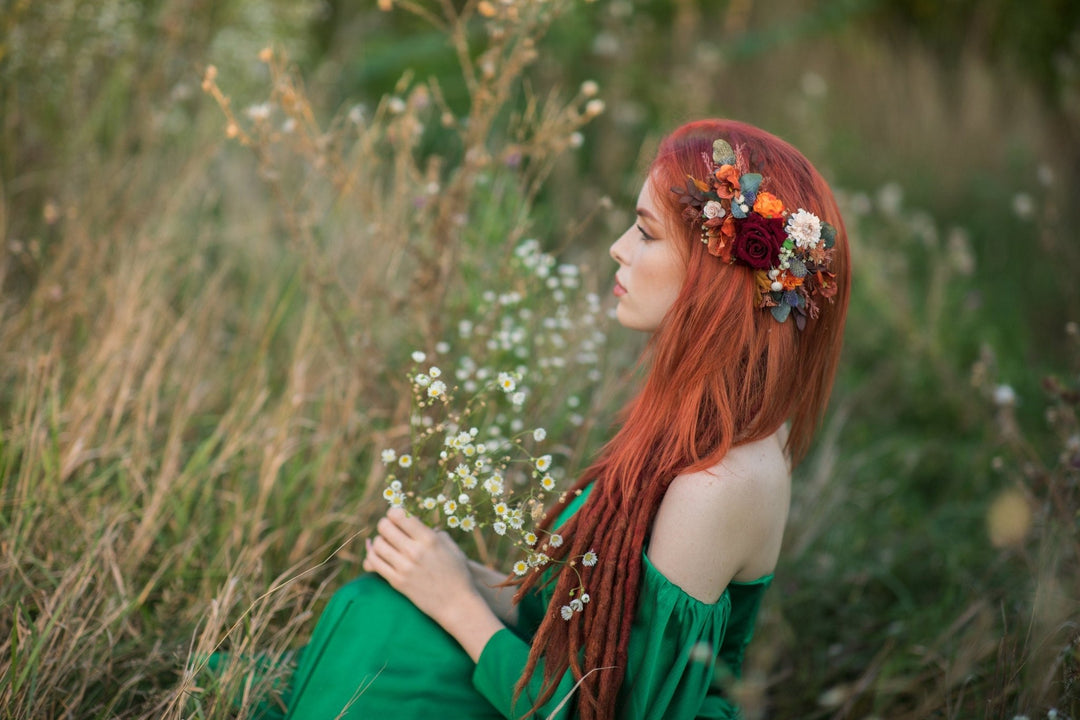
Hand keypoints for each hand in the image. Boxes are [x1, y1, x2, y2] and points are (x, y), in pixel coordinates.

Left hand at [362, 507, 477, 623]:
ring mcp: (404, 567)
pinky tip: (379, 556)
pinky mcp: (397, 582)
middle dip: (385, 525)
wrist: (457, 604)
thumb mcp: (451, 547)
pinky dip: (372, 557)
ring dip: (379, 541)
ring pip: (377, 544)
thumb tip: (417, 525)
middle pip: (384, 527)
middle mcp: (415, 551)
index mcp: (429, 539)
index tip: (397, 517)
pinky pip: (374, 563)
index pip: (399, 515)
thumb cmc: (458, 574)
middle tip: (390, 530)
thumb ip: (434, 533)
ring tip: (387, 544)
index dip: (394, 513)